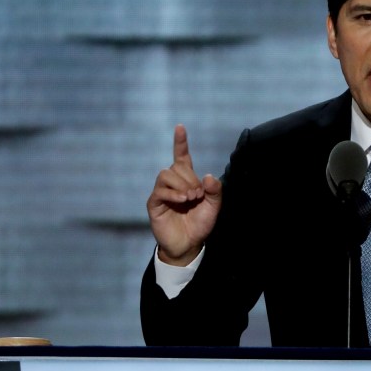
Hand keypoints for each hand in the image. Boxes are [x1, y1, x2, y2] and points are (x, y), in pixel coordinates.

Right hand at [146, 124, 221, 265]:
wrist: (190, 244)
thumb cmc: (200, 223)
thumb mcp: (214, 206)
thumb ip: (215, 190)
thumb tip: (208, 176)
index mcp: (186, 180)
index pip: (181, 156)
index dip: (180, 142)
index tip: (180, 127)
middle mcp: (172, 183)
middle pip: (176, 167)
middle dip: (190, 178)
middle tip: (198, 195)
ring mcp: (162, 193)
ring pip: (166, 174)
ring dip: (181, 184)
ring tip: (190, 198)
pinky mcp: (155, 204)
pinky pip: (160, 191)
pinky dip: (172, 193)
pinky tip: (182, 201)